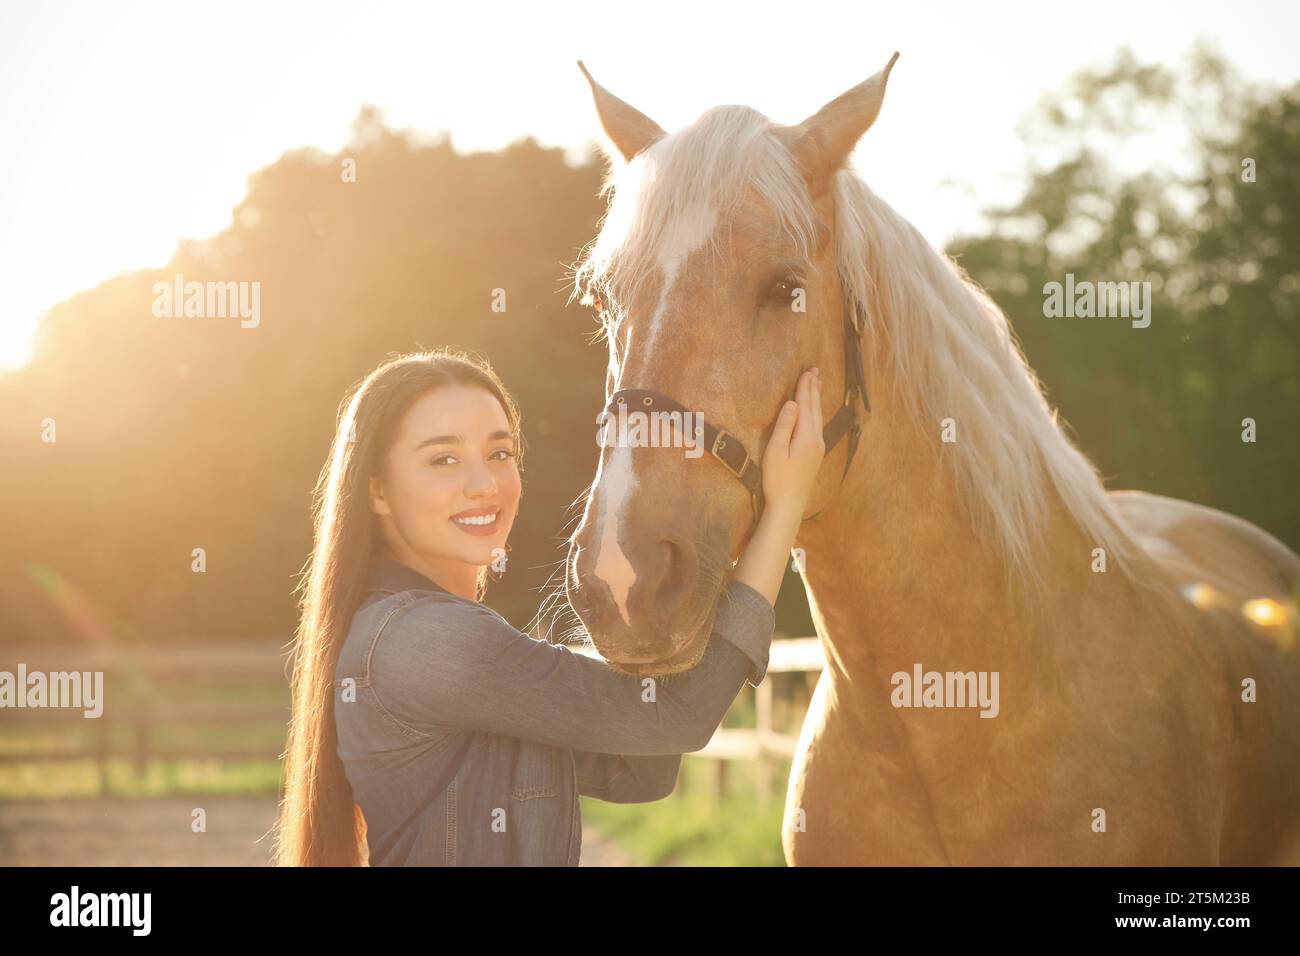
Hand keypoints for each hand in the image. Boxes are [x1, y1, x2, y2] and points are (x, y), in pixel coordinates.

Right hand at [759, 367, 825, 519]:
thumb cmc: (778, 479)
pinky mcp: (815, 454)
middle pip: (815, 409)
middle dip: (814, 389)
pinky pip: (817, 425)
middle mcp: (816, 439)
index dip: (804, 388)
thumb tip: (792, 403)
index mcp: (806, 436)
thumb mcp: (776, 451)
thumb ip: (784, 426)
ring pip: (818, 417)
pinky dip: (816, 411)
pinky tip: (814, 411)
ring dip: (816, 399)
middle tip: (815, 370)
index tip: (806, 371)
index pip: (805, 406)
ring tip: (817, 384)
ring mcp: (818, 447)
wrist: (790, 505)